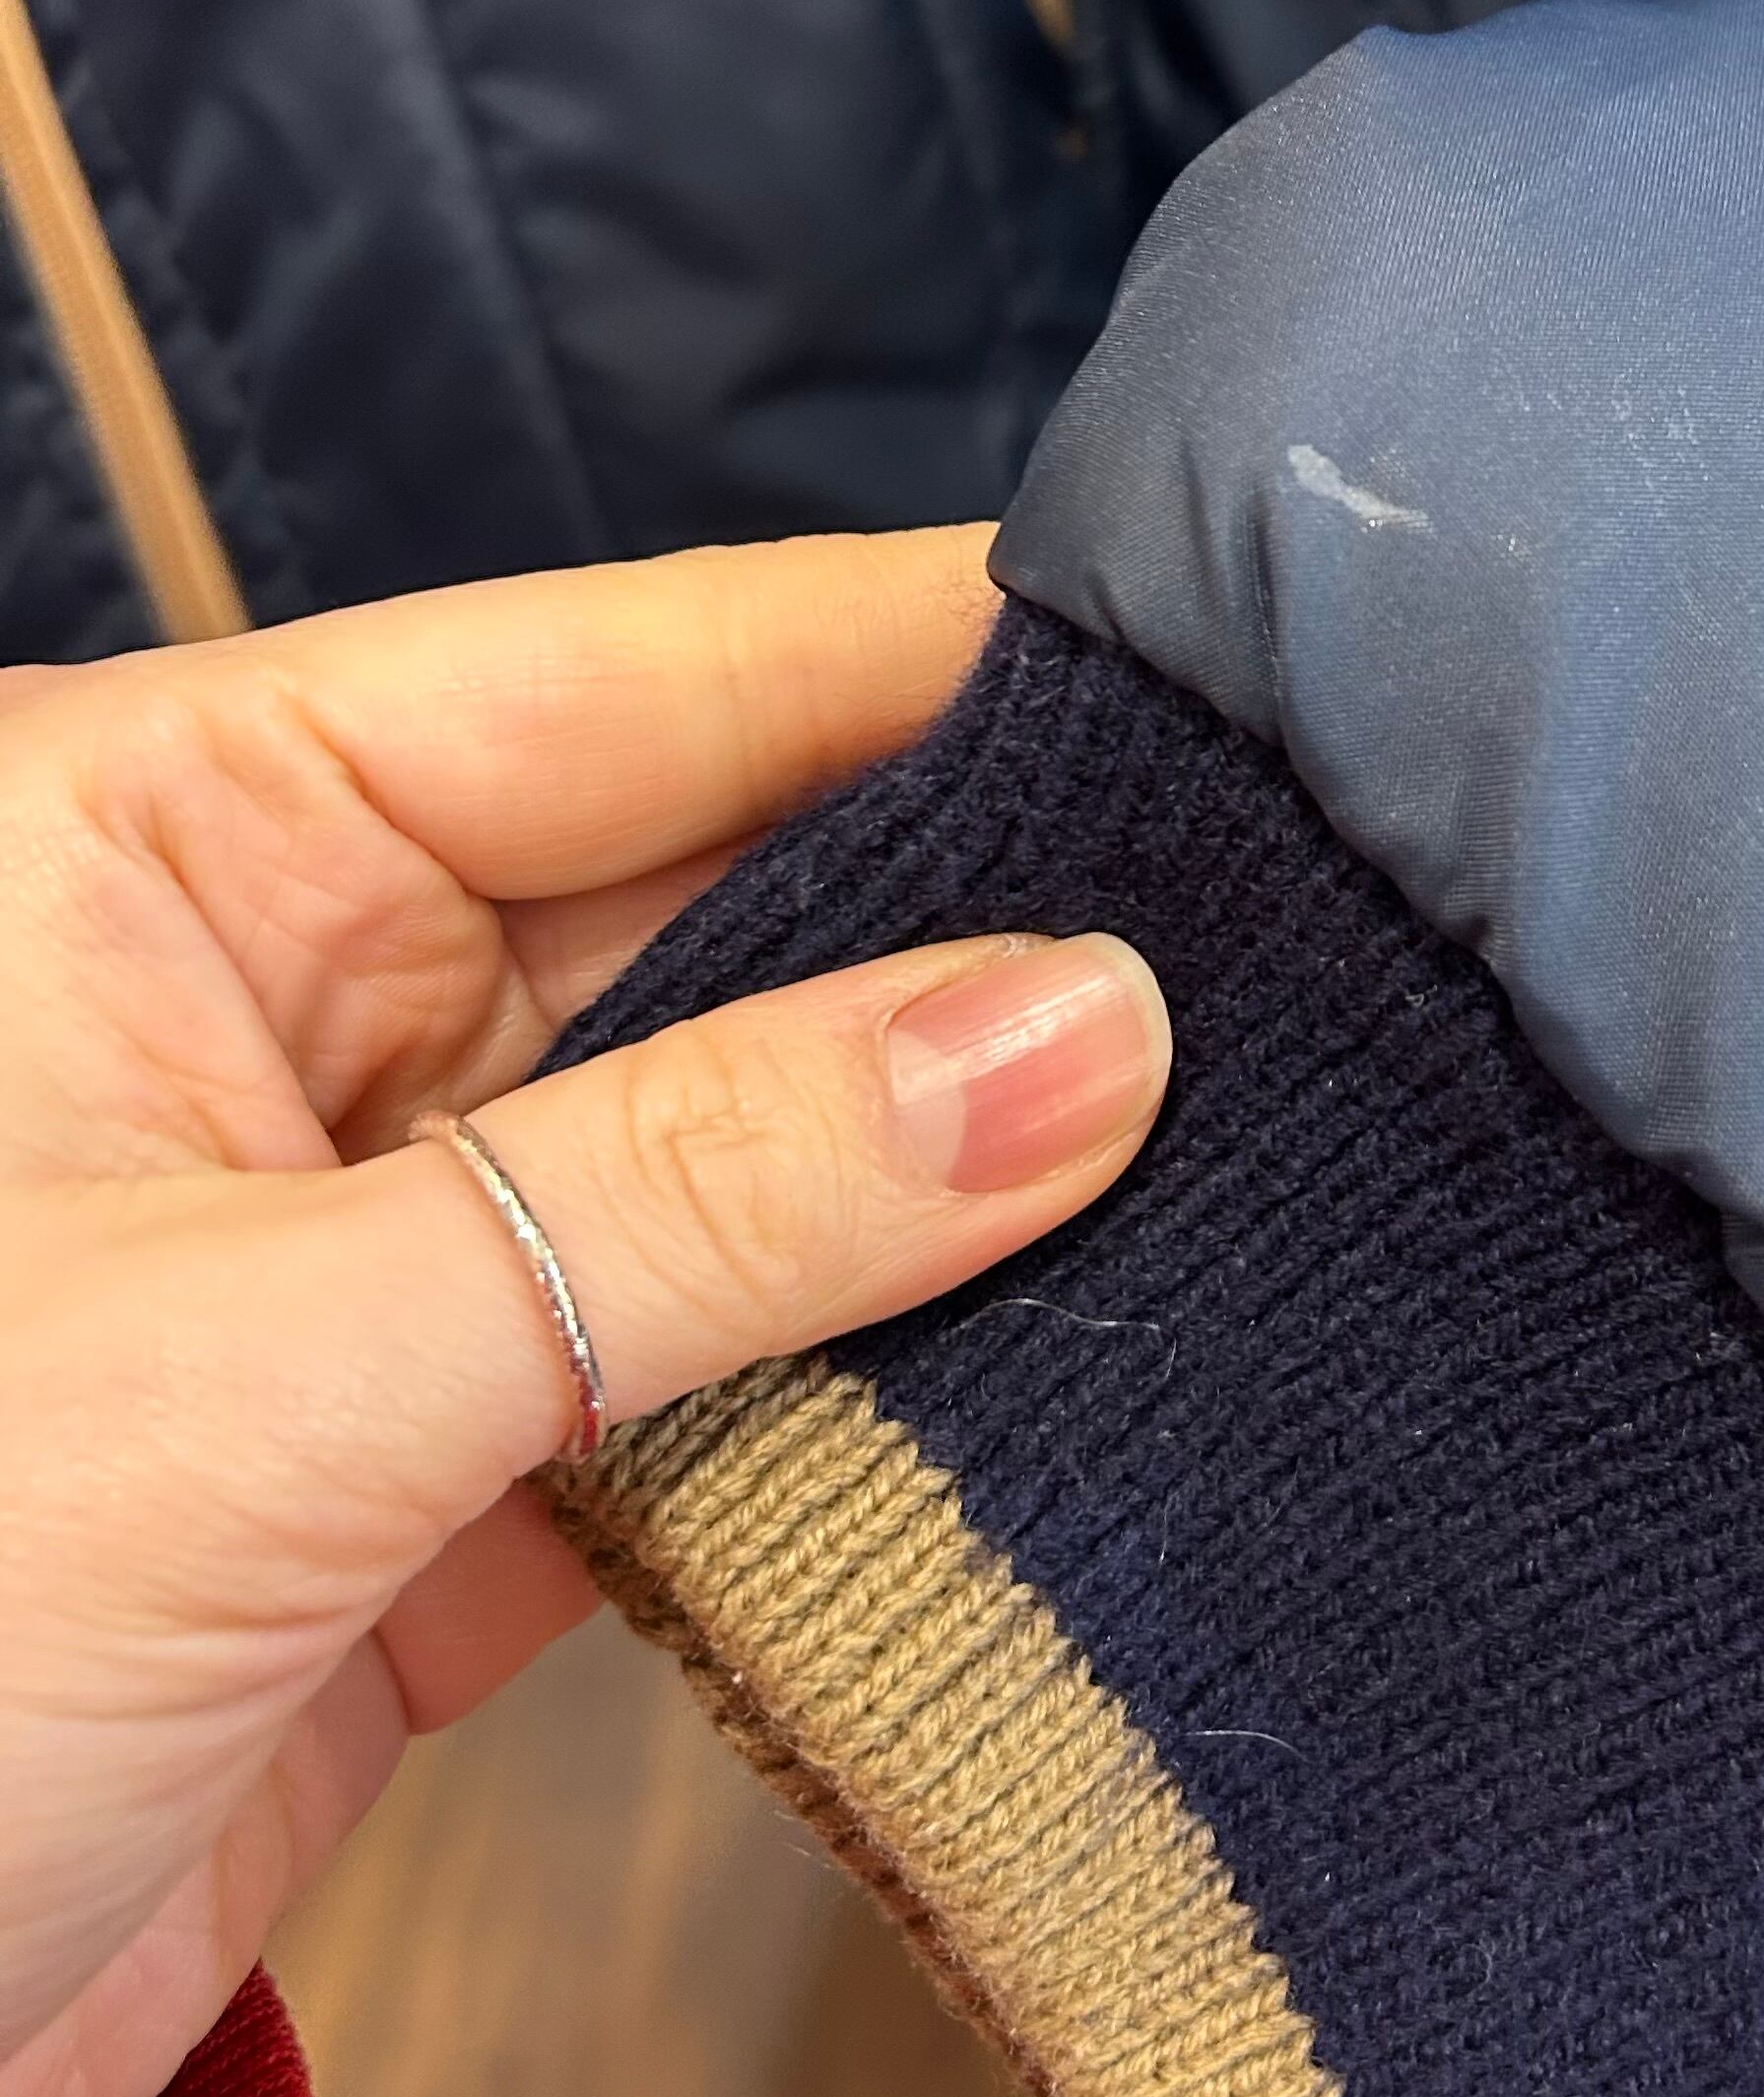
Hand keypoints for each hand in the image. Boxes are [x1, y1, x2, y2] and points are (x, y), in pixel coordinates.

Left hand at [0, 531, 1171, 2096]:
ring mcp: (375, 1222)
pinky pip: (720, 1342)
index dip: (912, 654)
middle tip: (1267, 914)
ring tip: (1223, 1109)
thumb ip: (699, 1187)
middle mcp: (280, 991)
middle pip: (716, 887)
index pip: (624, 671)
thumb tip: (1079, 1031)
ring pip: (742, 1126)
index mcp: (163, 840)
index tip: (1193, 656)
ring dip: (947, 1158)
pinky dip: (877, 1363)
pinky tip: (1061, 1319)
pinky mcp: (440, 1442)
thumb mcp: (265, 1373)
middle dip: (979, 918)